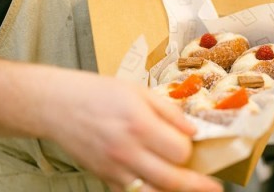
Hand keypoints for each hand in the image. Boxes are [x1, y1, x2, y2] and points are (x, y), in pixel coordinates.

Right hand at [35, 69, 222, 191]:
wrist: (58, 105)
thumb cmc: (99, 93)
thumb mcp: (138, 92)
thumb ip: (169, 112)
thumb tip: (193, 130)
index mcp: (139, 125)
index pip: (180, 151)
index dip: (190, 148)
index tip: (191, 142)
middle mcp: (127, 151)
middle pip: (171, 180)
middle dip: (196, 184)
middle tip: (214, 187)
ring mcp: (115, 169)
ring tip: (188, 188)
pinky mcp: (104, 177)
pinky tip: (159, 185)